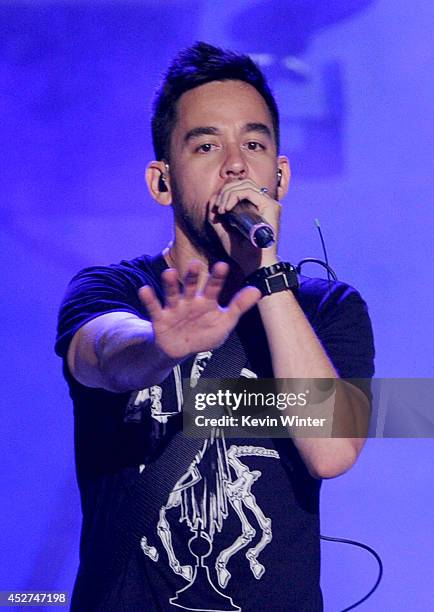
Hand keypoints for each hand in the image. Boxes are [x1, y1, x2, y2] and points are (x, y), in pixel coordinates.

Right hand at [138, 261, 260, 359]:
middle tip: (196, 264)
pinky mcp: (160, 318)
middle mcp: (190, 301)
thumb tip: (257, 291)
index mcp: (207, 301)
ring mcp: (174, 308)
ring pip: (172, 293)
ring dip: (170, 284)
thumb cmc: (203, 333)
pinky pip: (154, 308)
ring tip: (169, 273)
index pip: (214, 287)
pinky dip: (149, 299)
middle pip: (191, 286)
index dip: (217, 277)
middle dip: (193, 276)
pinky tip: (144, 290)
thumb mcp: (224, 322)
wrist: (181, 349)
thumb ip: (239, 306)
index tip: (222, 266)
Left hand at [208, 179, 280, 274]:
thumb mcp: (224, 233)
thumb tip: (212, 199)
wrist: (255, 266)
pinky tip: (226, 209)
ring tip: (221, 210)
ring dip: (227, 193)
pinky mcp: (271, 206)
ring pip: (245, 184)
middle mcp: (264, 203)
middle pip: (242, 182)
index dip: (224, 193)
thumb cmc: (243, 253)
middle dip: (224, 191)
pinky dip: (234, 196)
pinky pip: (249, 191)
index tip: (216, 210)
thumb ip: (216, 218)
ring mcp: (269, 204)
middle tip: (217, 209)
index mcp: (256, 208)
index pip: (240, 188)